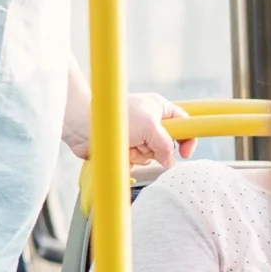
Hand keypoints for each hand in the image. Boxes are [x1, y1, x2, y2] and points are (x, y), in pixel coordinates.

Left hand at [62, 92, 191, 167]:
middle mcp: (149, 122)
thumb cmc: (115, 117)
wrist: (83, 125)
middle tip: (143, 142)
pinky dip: (128, 159)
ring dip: (139, 154)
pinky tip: (119, 151)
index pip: (184, 123)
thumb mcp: (150, 126)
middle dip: (155, 149)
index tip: (185, 153)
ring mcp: (137, 136)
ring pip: (150, 156)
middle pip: (166, 145)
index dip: (187, 139)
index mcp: (159, 109)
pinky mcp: (124, 148)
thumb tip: (170, 161)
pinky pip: (135, 162)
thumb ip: (165, 145)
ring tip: (127, 144)